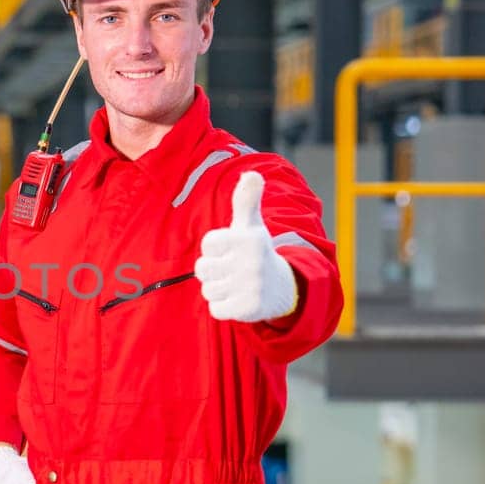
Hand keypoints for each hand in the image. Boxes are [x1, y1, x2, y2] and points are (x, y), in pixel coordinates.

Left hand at [196, 171, 298, 322]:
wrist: (282, 288)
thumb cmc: (256, 252)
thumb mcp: (251, 225)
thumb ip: (246, 200)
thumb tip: (252, 174)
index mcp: (248, 238)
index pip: (208, 244)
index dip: (215, 249)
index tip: (232, 250)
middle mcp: (251, 261)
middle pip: (202, 269)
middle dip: (213, 271)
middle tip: (233, 269)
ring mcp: (251, 286)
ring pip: (208, 290)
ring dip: (218, 289)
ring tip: (237, 284)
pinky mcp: (248, 308)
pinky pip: (215, 309)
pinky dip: (223, 307)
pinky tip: (239, 299)